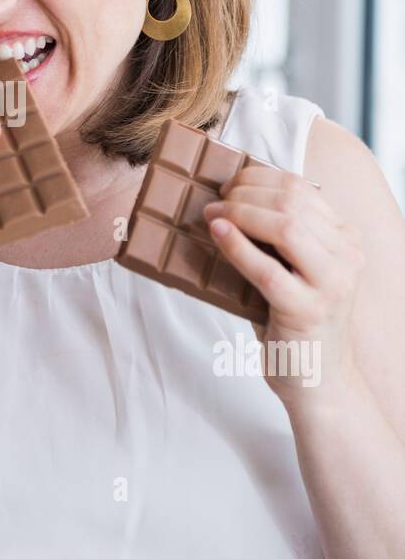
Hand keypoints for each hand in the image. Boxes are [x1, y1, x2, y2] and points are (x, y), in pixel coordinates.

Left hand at [202, 167, 366, 409]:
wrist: (317, 381)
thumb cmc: (296, 321)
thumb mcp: (298, 270)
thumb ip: (280, 237)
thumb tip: (229, 198)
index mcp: (347, 239)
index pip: (303, 189)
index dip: (261, 178)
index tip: (230, 183)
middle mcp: (348, 257)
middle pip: (293, 202)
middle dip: (246, 192)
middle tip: (215, 200)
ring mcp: (332, 285)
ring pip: (284, 227)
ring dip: (239, 214)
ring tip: (211, 215)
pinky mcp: (308, 311)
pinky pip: (267, 269)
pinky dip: (237, 246)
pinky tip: (217, 233)